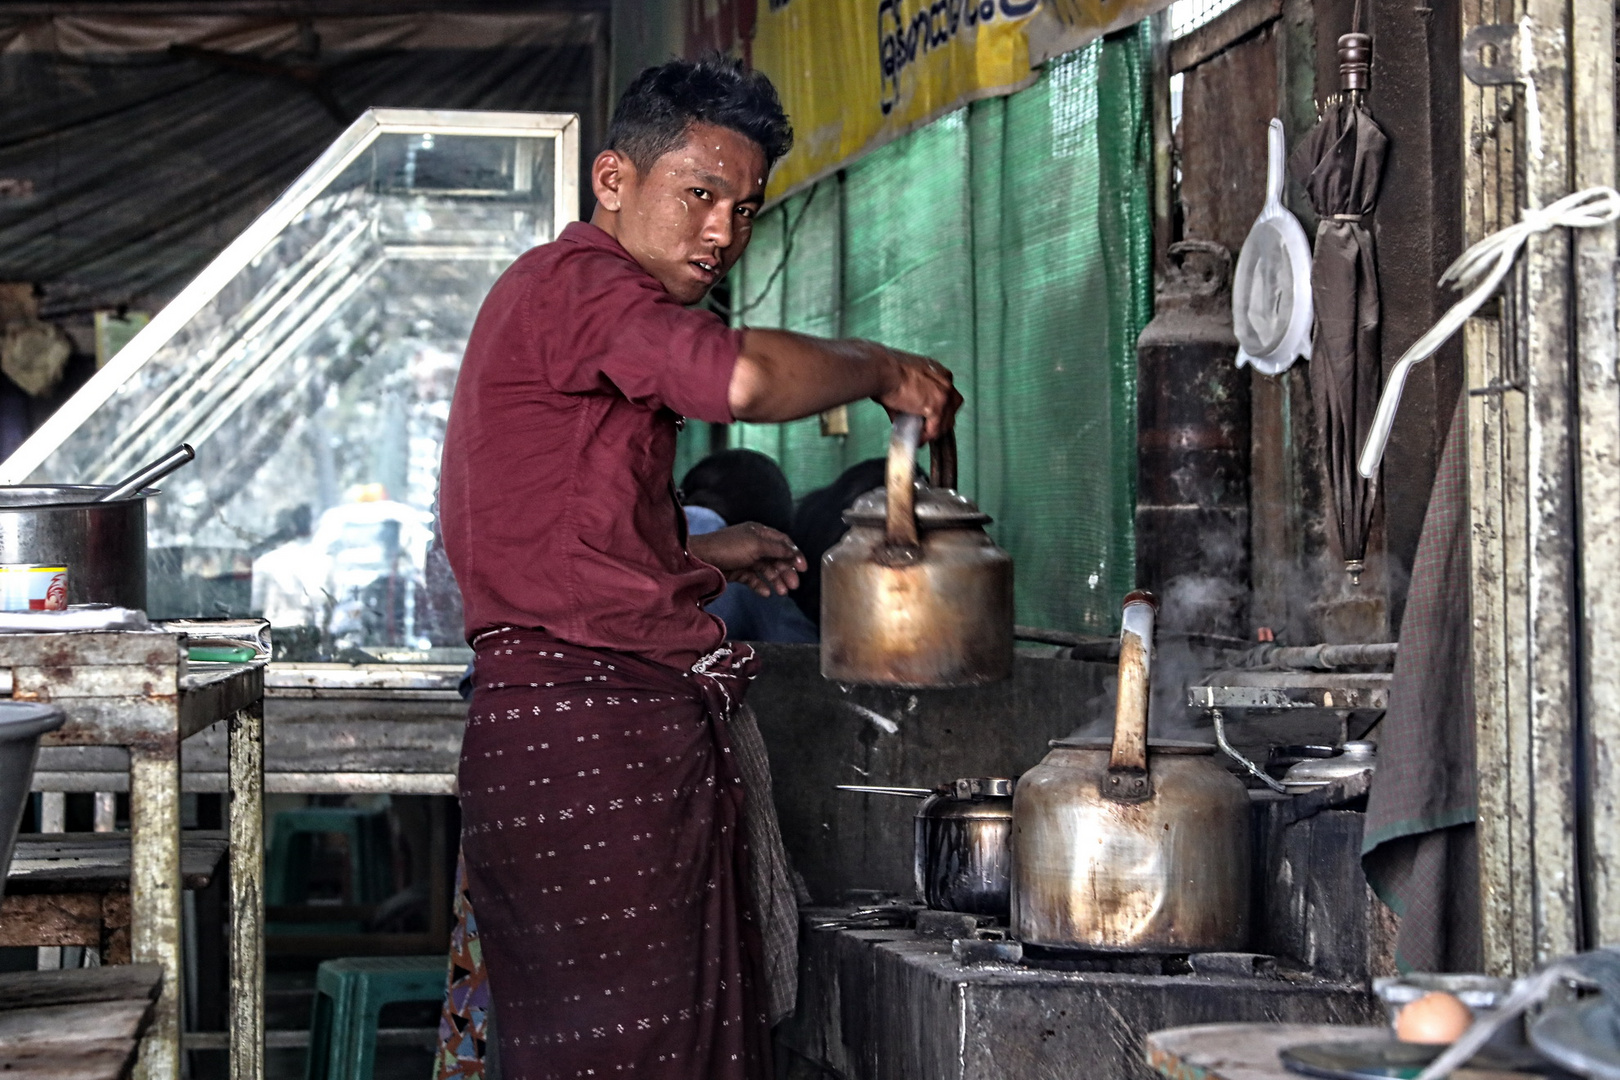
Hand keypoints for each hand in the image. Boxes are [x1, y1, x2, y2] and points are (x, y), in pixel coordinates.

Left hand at [688, 522, 807, 596]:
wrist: (700, 559)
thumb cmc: (728, 548)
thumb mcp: (756, 545)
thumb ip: (777, 548)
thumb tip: (794, 552)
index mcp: (759, 532)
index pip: (783, 542)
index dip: (794, 554)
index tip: (803, 568)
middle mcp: (754, 544)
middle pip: (776, 558)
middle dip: (786, 571)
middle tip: (794, 585)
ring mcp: (745, 558)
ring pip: (766, 570)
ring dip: (776, 580)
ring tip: (782, 592)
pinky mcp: (737, 571)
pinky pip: (753, 579)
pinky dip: (761, 585)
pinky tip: (767, 593)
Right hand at [876, 350, 961, 443]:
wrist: (882, 370)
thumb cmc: (885, 371)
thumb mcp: (903, 381)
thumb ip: (909, 399)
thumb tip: (904, 419)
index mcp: (938, 371)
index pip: (947, 395)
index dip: (939, 410)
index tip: (929, 418)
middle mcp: (945, 381)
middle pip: (951, 409)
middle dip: (941, 421)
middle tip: (927, 430)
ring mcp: (943, 394)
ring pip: (946, 422)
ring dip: (932, 432)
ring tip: (919, 437)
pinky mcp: (936, 407)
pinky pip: (934, 430)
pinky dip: (925, 437)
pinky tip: (916, 439)